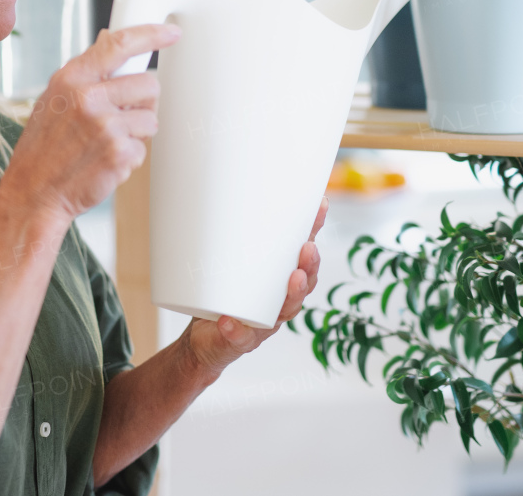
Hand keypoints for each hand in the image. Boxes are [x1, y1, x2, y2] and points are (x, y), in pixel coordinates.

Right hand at [0, 24, 180, 222]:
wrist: (33, 193)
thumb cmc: (42, 149)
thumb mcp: (53, 99)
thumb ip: (84, 72)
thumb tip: (109, 41)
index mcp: (71, 78)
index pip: (120, 45)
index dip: (152, 35)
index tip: (171, 33)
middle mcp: (88, 97)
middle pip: (149, 84)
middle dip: (143, 103)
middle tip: (123, 117)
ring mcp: (105, 125)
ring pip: (151, 118)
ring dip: (137, 133)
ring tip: (107, 143)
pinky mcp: (118, 152)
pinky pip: (143, 148)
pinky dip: (129, 158)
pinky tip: (105, 162)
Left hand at [185, 196, 327, 377]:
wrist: (203, 342)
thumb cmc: (220, 295)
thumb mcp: (225, 260)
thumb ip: (225, 231)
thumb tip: (218, 179)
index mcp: (279, 280)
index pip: (303, 252)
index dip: (314, 229)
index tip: (320, 204)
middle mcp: (277, 303)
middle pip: (305, 284)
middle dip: (310, 265)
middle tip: (307, 247)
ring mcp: (261, 324)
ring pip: (284, 312)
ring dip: (292, 295)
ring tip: (293, 279)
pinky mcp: (236, 341)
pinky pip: (240, 338)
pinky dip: (235, 330)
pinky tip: (229, 321)